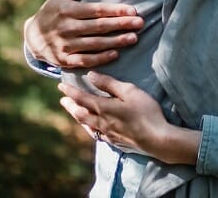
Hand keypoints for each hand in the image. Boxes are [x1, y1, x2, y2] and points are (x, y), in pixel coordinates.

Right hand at [24, 0, 144, 68]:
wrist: (32, 37)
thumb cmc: (52, 11)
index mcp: (67, 10)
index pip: (96, 10)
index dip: (115, 10)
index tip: (133, 10)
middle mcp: (66, 28)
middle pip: (99, 27)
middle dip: (121, 24)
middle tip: (140, 23)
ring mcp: (65, 45)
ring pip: (94, 44)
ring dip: (115, 41)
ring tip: (133, 38)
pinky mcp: (64, 60)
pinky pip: (85, 60)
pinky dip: (100, 58)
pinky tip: (115, 54)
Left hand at [58, 72, 199, 165]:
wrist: (156, 139)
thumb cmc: (145, 112)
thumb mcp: (130, 91)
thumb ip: (109, 84)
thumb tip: (91, 76)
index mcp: (103, 108)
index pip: (82, 98)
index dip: (70, 91)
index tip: (61, 86)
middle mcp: (101, 122)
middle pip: (80, 113)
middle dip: (70, 105)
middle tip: (63, 100)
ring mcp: (107, 134)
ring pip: (86, 125)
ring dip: (77, 117)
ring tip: (73, 112)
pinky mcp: (115, 142)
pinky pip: (96, 134)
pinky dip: (89, 127)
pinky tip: (92, 128)